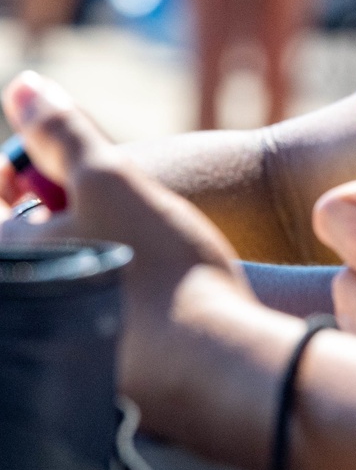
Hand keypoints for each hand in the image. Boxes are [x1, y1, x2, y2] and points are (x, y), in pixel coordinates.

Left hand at [0, 72, 255, 415]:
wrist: (220, 357)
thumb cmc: (161, 264)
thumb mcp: (110, 177)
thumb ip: (60, 130)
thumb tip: (23, 87)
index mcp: (8, 265)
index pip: (2, 206)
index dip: (33, 176)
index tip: (72, 169)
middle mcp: (20, 314)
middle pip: (28, 248)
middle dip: (57, 218)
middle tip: (111, 206)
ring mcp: (48, 352)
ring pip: (59, 282)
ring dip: (85, 255)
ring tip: (137, 244)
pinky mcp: (88, 383)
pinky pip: (83, 322)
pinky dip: (106, 299)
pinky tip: (149, 291)